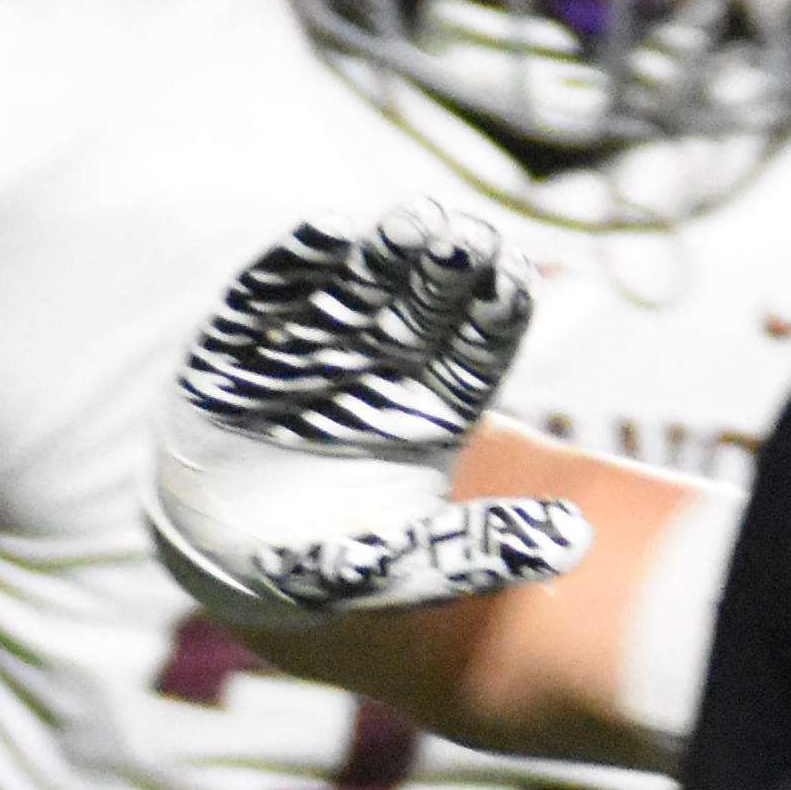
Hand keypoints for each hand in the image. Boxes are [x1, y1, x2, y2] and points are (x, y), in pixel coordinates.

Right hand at [146, 210, 586, 629]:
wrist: (214, 566)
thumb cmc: (322, 571)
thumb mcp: (403, 571)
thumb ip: (478, 552)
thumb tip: (577, 539)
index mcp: (428, 418)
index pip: (475, 355)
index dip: (495, 316)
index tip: (517, 278)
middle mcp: (375, 373)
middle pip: (423, 310)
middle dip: (446, 272)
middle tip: (468, 235)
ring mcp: (307, 353)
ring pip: (354, 291)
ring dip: (380, 255)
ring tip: (410, 218)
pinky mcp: (238, 348)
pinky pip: (270, 296)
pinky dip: (296, 262)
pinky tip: (327, 227)